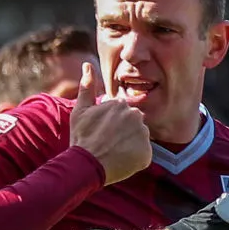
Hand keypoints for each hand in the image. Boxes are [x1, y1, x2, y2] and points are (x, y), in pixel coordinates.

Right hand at [67, 62, 150, 184]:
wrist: (87, 164)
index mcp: (120, 104)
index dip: (111, 124)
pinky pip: (143, 154)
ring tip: (114, 151)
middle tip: (108, 142)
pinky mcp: (147, 153)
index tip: (103, 132)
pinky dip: (135, 157)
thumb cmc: (82, 136)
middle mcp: (136, 116)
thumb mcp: (81, 109)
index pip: (122, 113)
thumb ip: (87, 87)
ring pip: (139, 138)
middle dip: (123, 132)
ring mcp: (143, 135)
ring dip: (130, 144)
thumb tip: (88, 65)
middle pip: (133, 124)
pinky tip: (121, 160)